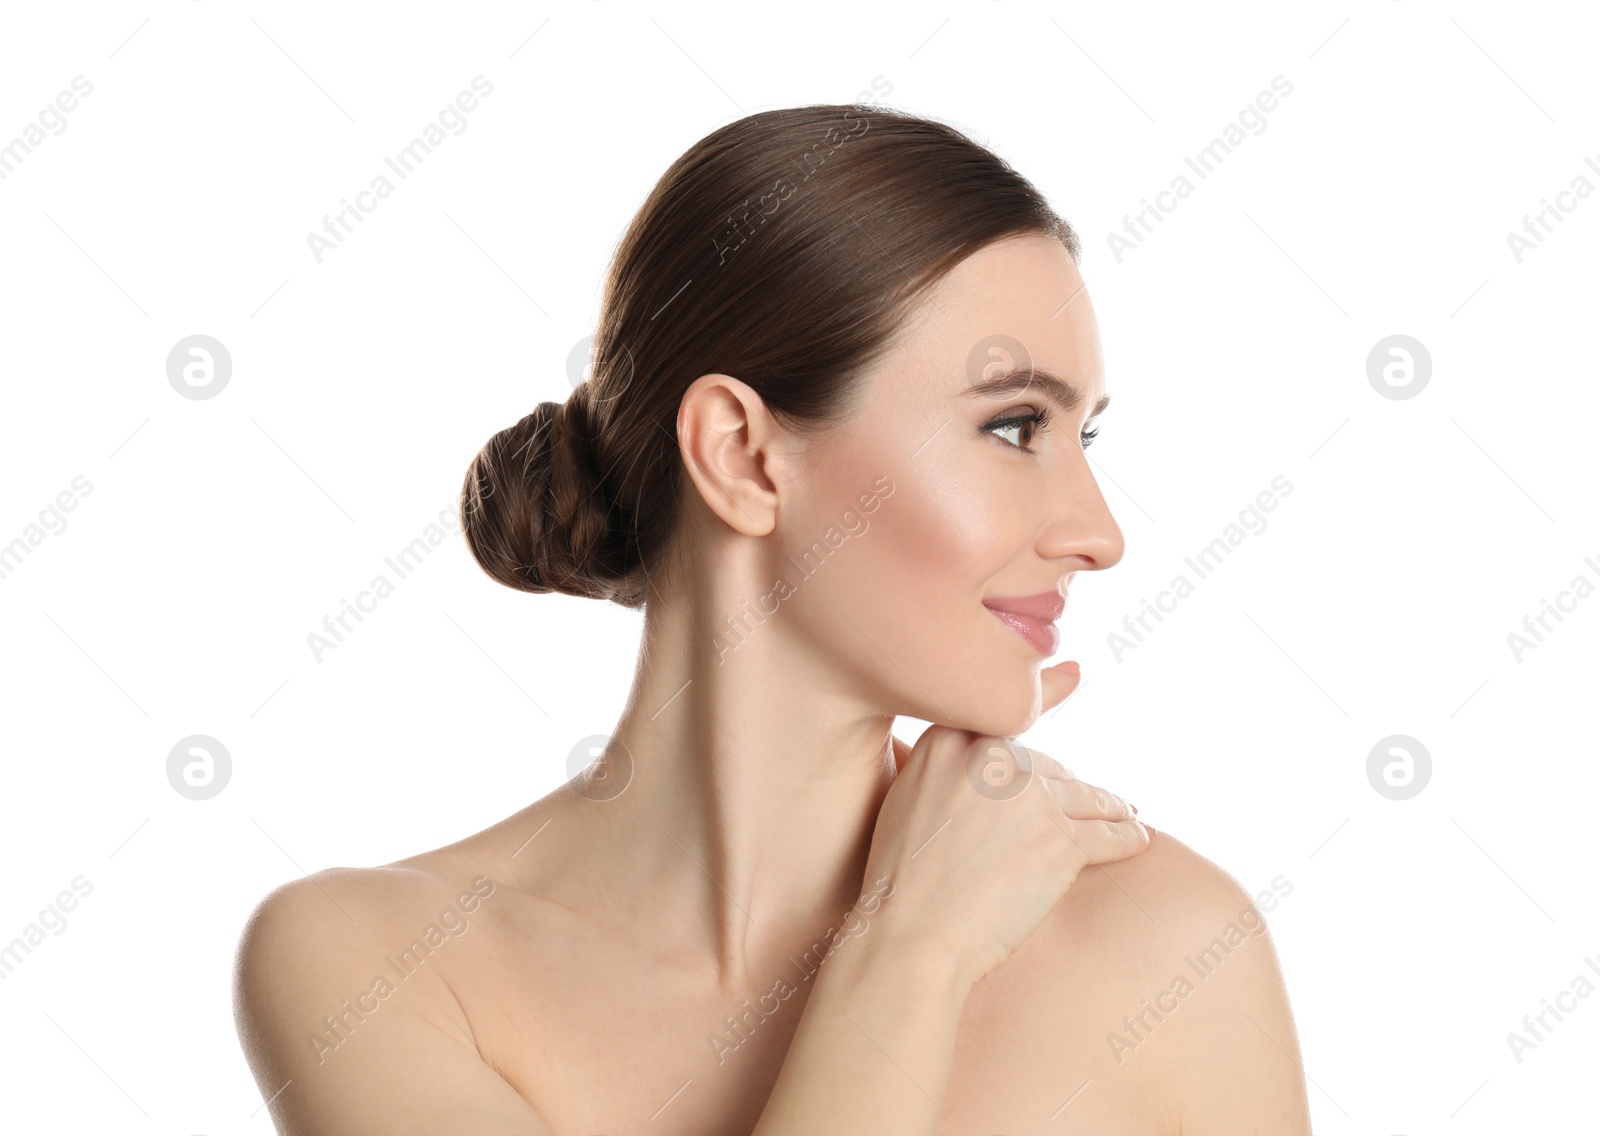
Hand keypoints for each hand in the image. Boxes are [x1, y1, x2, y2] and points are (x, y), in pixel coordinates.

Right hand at [871, 660, 1149, 988]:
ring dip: (1109, 807)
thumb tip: (992, 751)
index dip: (1044, 696)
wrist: (909, 937)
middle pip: (1047, 766)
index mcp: (949, 739)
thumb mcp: (907, 797)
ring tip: (1125, 813)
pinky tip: (1139, 839)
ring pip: (1085, 797)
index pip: (1006, 716)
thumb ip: (946, 764)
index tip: (1073, 674)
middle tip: (1085, 800)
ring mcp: (1031, 797)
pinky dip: (1127, 839)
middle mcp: (992, 757)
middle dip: (1064, 788)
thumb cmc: (901, 881)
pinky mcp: (1062, 841)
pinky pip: (1109, 835)